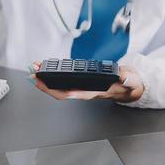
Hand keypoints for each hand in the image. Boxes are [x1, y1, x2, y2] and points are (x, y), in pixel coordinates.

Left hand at [29, 61, 143, 102]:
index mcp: (96, 93)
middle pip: (61, 92)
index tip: (47, 85)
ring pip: (61, 87)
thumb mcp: (131, 83)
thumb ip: (128, 81)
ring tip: (36, 70)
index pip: (75, 94)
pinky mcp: (82, 82)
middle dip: (45, 86)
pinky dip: (54, 76)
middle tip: (33, 76)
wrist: (129, 88)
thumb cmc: (128, 86)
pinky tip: (47, 70)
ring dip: (47, 80)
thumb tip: (123, 78)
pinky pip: (65, 82)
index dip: (59, 90)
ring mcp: (83, 88)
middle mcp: (86, 92)